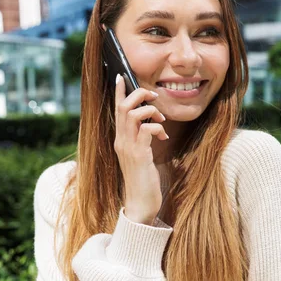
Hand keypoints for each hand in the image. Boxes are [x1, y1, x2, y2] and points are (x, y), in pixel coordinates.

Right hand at [114, 75, 168, 224]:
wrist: (140, 204)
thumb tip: (150, 124)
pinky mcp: (139, 156)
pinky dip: (157, 127)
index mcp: (120, 139)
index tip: (122, 76)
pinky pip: (146, 130)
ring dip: (150, 110)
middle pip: (123, 107)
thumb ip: (141, 139)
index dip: (119, 92)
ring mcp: (128, 148)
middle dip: (138, 94)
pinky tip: (164, 135)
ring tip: (161, 119)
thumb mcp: (141, 155)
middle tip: (153, 97)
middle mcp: (120, 141)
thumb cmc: (143, 180)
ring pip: (133, 115)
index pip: (116, 110)